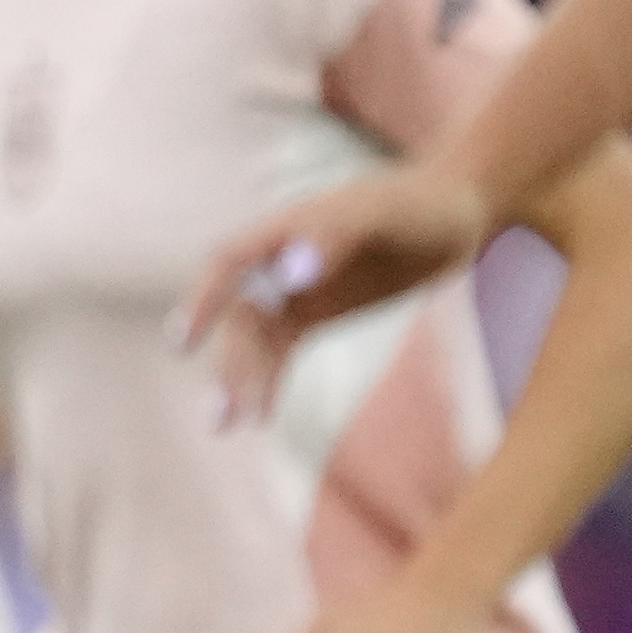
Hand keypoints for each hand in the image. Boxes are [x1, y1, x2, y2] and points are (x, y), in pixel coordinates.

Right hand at [182, 165, 492, 419]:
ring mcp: (292, 290)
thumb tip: (289, 277)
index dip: (202, 301)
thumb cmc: (415, 205)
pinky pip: (279, 352)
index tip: (183, 342)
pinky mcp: (311, 313)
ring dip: (238, 381)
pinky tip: (261, 417)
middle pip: (238, 316)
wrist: (448, 215)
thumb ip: (333, 238)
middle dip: (226, 365)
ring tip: (226, 426)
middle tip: (220, 414)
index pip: (228, 263)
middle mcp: (277, 261)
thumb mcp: (382, 215)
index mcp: (284, 229)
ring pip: (253, 341)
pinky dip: (267, 382)